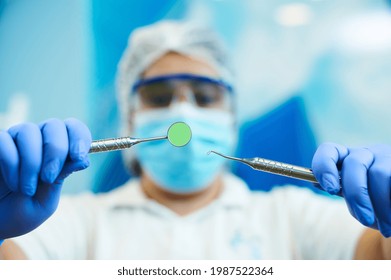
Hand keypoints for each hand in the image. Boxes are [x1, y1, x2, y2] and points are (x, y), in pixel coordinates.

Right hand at [0, 118, 90, 238]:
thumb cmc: (19, 214)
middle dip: (56, 151)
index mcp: (58, 152)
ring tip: (27, 189)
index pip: (74, 129)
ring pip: (29, 130)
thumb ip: (61, 178)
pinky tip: (13, 183)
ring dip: (32, 162)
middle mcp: (38, 141)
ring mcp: (15, 140)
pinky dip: (11, 164)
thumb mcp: (45, 201)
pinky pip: (5, 141)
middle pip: (54, 126)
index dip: (79, 137)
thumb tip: (84, 159)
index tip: (78, 156)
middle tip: (48, 177)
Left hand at [312, 142, 390, 236]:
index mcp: (346, 159)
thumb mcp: (355, 195)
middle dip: (357, 195)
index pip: (328, 151)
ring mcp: (385, 156)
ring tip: (386, 229)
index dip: (324, 167)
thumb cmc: (374, 201)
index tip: (330, 189)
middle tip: (365, 220)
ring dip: (381, 205)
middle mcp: (365, 154)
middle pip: (353, 163)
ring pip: (379, 173)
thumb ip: (339, 189)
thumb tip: (316, 183)